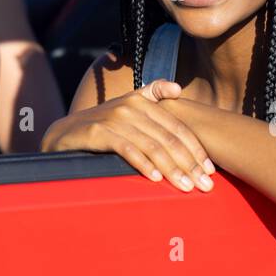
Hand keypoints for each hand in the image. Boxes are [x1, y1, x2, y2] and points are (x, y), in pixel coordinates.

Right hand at [41, 81, 215, 191]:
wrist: (65, 134)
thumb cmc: (103, 126)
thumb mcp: (128, 107)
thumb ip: (152, 95)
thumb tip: (178, 88)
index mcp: (142, 100)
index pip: (177, 127)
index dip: (196, 149)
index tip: (210, 171)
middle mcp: (130, 106)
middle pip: (168, 138)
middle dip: (190, 164)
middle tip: (205, 186)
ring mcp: (114, 118)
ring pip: (152, 146)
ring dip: (172, 169)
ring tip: (186, 187)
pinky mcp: (99, 132)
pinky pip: (128, 149)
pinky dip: (143, 164)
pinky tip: (156, 179)